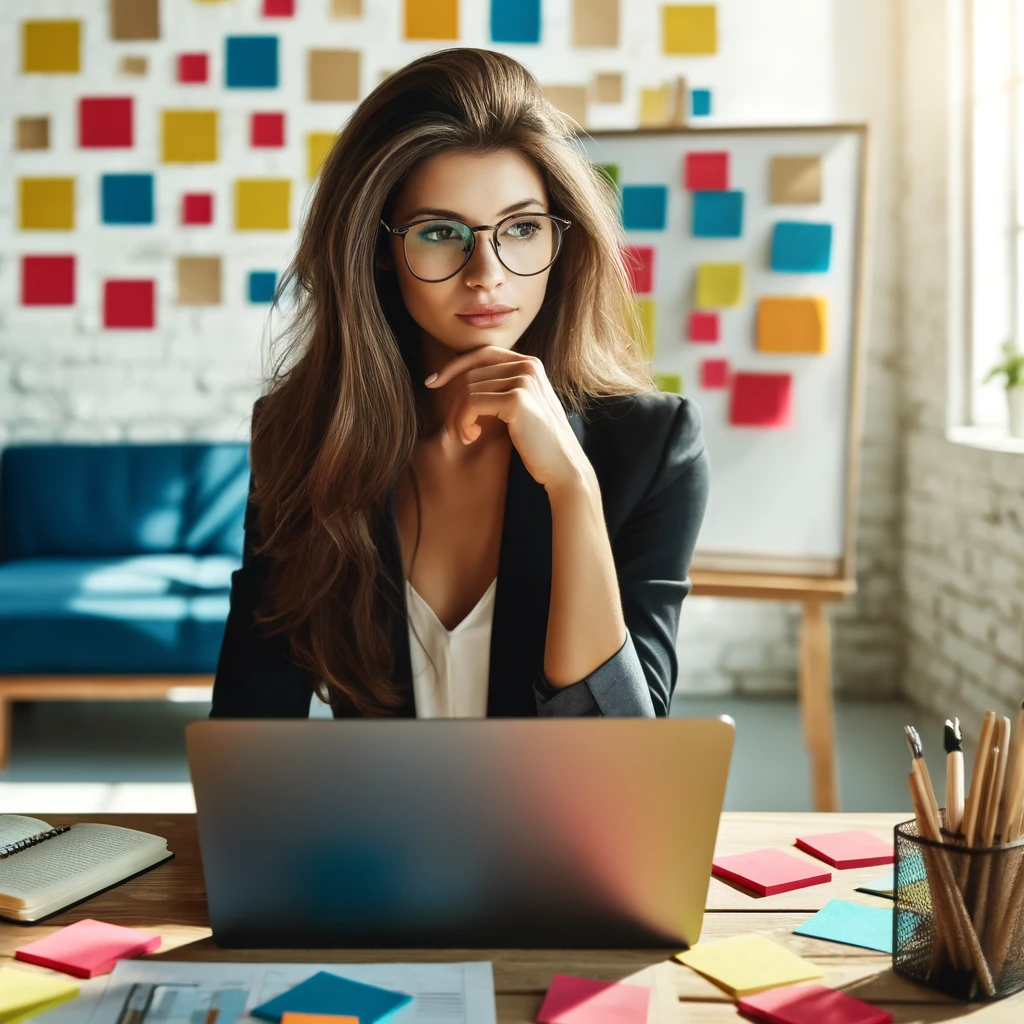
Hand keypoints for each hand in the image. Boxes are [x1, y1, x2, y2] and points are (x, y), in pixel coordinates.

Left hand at [425, 345, 594, 494]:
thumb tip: (459, 380)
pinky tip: (472, 438)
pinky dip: (463, 422)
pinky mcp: (517, 400)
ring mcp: (524, 380)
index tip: (432, 383)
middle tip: (453, 434)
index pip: (481, 353)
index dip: (453, 366)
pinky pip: (471, 404)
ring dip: (457, 418)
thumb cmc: (538, 443)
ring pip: (467, 390)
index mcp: (530, 364)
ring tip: (464, 439)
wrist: (563, 466)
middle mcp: (529, 365)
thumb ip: (500, 389)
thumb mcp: (519, 408)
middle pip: (470, 375)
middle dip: (454, 405)